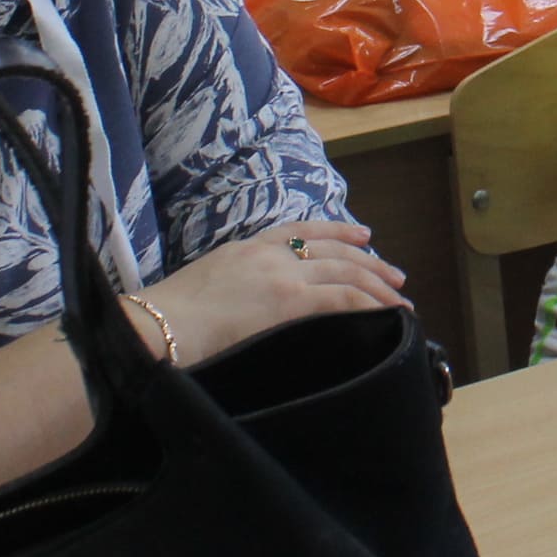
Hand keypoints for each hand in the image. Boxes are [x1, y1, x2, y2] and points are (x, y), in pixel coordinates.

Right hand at [143, 220, 407, 367]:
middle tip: (394, 276)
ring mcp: (280, 275)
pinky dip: (370, 303)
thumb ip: (232, 286)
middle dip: (369, 262)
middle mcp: (268, 254)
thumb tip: (246, 305)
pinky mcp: (288, 302)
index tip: (363, 236)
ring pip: (344, 273)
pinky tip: (386, 313)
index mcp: (245, 247)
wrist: (156, 326)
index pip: (299, 230)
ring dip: (377, 285)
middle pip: (332, 250)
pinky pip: (342, 298)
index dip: (336, 232)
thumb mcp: (202, 285)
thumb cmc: (166, 319)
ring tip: (400, 299)